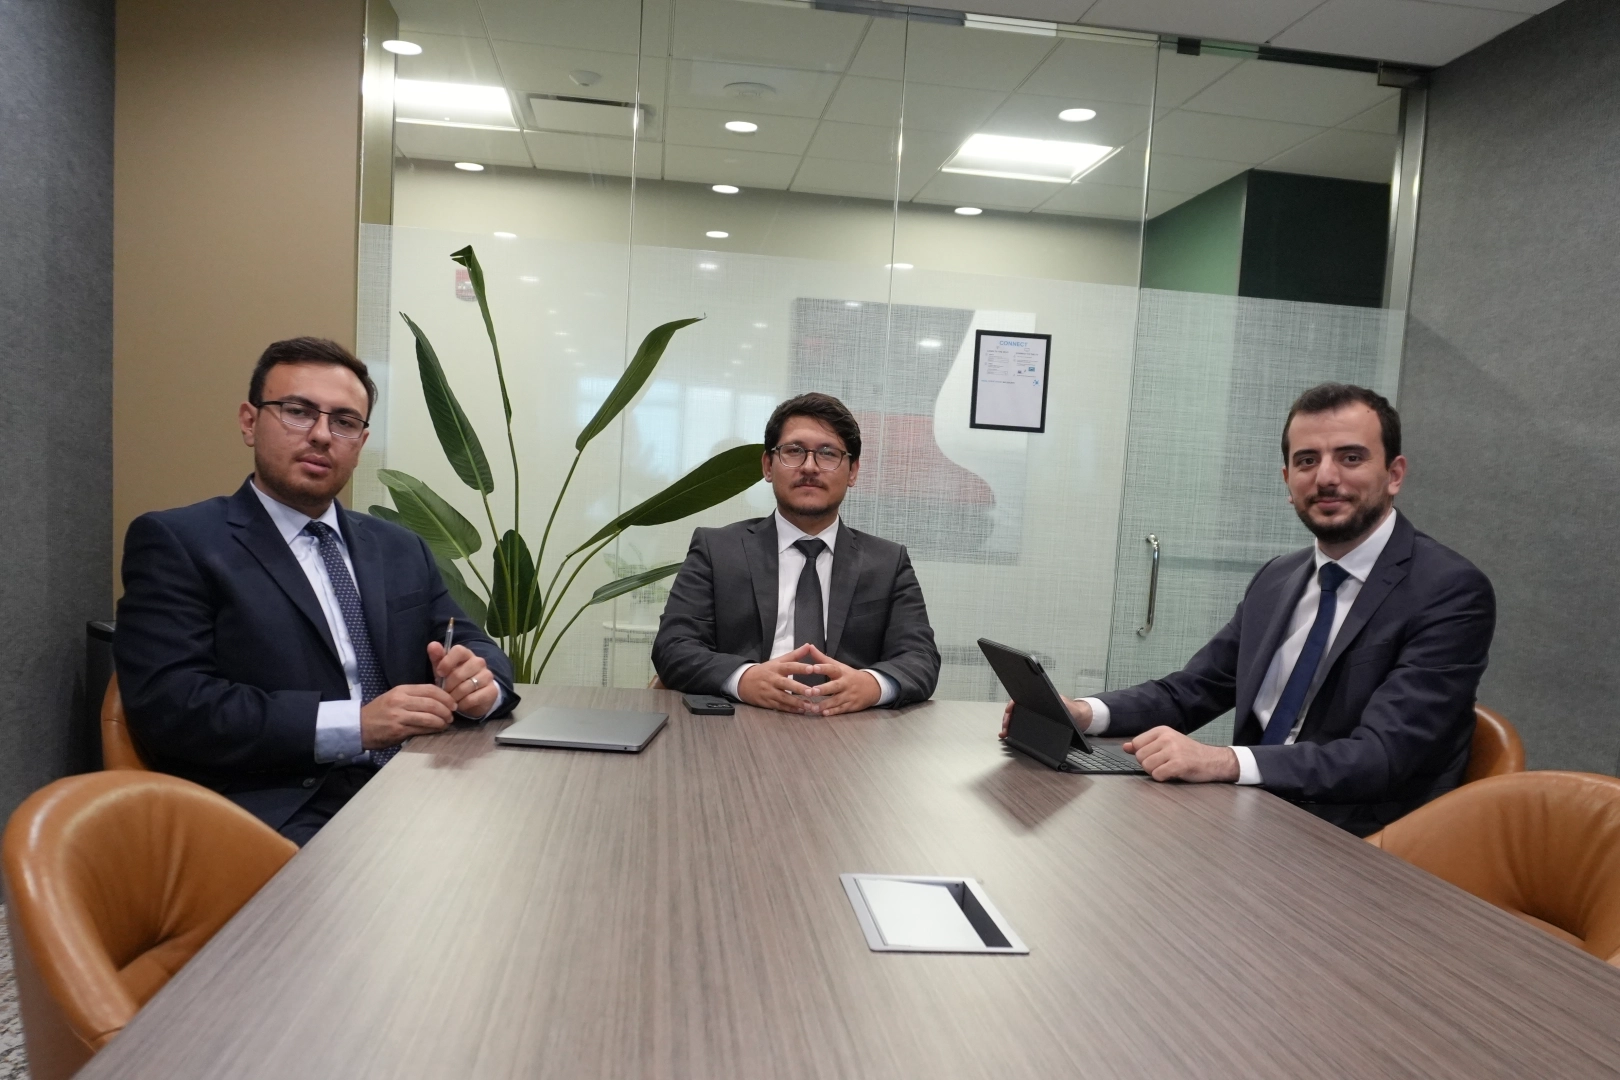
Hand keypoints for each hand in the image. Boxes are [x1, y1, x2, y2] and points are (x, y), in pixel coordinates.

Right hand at [360, 683, 456, 749]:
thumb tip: (439, 701)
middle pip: (432, 703)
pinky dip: (433, 729)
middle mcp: (401, 701)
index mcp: (402, 690)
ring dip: (441, 721)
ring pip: (429, 717)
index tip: (453, 703)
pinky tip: (437, 730)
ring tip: (446, 723)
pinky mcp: (398, 730)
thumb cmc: (379, 712)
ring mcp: (399, 716)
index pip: (430, 689)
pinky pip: (421, 729)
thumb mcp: (395, 698)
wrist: (358, 727)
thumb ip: (414, 697)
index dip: (445, 696)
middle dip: (446, 710)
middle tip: (452, 715)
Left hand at [429, 642, 498, 718]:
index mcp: (467, 654)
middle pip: (458, 673)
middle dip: (447, 686)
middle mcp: (479, 662)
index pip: (458, 650)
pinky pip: (472, 699)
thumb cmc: (455, 681)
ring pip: (465, 688)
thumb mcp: (444, 670)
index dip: (447, 662)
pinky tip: (460, 704)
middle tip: (444, 693)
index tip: (439, 673)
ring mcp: (487, 676)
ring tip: (451, 700)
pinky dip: (462, 704)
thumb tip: (432, 644)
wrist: (475, 697)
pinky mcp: (492, 691)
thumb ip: (437, 658)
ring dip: (454, 697)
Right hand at [736, 644, 821, 712]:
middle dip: (799, 688)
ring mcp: (769, 692)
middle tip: (812, 691)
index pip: (790, 666)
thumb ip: (795, 655)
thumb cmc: (765, 670)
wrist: (743, 681)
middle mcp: (773, 679)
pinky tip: (801, 711)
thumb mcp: (778, 660)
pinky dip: (790, 709)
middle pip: (787, 684)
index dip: (801, 667)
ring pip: (784, 698)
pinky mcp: (767, 702)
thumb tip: (809, 645)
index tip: (812, 668)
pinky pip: (780, 707)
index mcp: (776, 668)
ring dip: (797, 702)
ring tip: (810, 706)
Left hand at [798, 646, 881, 716]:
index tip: (812, 667)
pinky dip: (833, 712)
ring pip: (836, 700)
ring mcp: (849, 695)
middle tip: (811, 691)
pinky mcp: (851, 706)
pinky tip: (824, 714)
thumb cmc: (849, 675)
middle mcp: (846, 683)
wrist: (872, 687)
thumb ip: (822, 658)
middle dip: (823, 689)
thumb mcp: (838, 665)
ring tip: (813, 708)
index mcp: (842, 672)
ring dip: (824, 704)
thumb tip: (809, 646)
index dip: (823, 668)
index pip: (832, 668)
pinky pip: (841, 709)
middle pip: (834, 686)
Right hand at [1000, 695, 1089, 737]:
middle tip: (1005, 727)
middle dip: (1008, 718)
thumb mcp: (1068, 706)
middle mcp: (1033, 704)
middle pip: (1016, 709)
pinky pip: (1020, 724)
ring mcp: (1032, 713)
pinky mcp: (1033, 722)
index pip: (1022, 698)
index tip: (1009, 710)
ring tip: (1004, 733)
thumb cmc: (1073, 711)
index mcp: (1039, 698)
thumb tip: (1055, 704)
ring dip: (1008, 724)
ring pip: (1016, 717)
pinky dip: (1013, 729)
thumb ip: (1062, 705)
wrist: (1078, 718)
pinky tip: (1008, 734)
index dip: (1013, 704)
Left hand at [1123, 726, 1239, 782]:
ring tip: (1167, 769)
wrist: (1212, 760)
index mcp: (1162, 731)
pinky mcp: (1179, 764)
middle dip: (1148, 764)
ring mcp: (1173, 750)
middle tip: (1163, 764)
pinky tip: (1171, 774)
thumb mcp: (1166, 743)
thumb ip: (1145, 744)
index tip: (1155, 756)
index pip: (1136, 743)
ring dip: (1155, 772)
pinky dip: (1162, 778)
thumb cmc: (1188, 753)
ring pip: (1147, 766)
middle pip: (1140, 756)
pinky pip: (1157, 775)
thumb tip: (1125, 747)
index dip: (1142, 754)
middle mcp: (1167, 738)